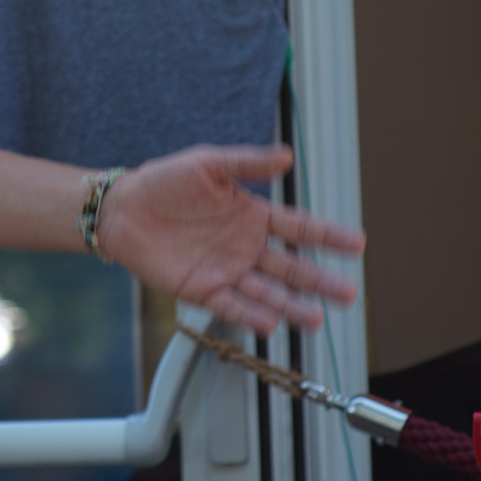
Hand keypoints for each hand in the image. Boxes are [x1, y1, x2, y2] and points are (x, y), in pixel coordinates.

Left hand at [96, 144, 364, 335]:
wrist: (123, 208)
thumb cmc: (165, 182)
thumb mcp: (208, 164)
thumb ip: (247, 163)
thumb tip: (287, 156)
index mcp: (252, 215)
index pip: (299, 228)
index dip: (328, 236)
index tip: (358, 244)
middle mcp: (245, 247)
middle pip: (291, 268)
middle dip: (320, 281)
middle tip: (349, 294)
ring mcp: (226, 270)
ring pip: (268, 293)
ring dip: (292, 306)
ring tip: (317, 319)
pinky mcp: (202, 290)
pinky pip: (231, 306)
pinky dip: (251, 315)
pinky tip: (271, 323)